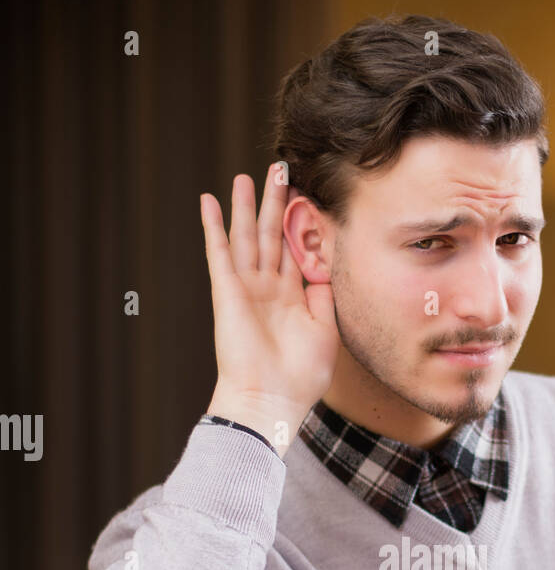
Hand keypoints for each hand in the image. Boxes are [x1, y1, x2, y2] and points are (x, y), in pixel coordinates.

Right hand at [199, 167, 339, 449]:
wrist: (270, 400)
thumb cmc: (300, 376)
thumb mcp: (327, 331)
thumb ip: (327, 296)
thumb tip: (329, 267)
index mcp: (292, 300)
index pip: (295, 252)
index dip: (299, 224)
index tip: (306, 194)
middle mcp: (268, 291)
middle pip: (271, 236)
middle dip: (275, 203)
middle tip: (279, 169)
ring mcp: (246, 290)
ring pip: (246, 237)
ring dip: (245, 206)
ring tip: (247, 175)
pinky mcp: (227, 292)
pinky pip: (219, 252)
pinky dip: (213, 227)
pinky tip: (209, 201)